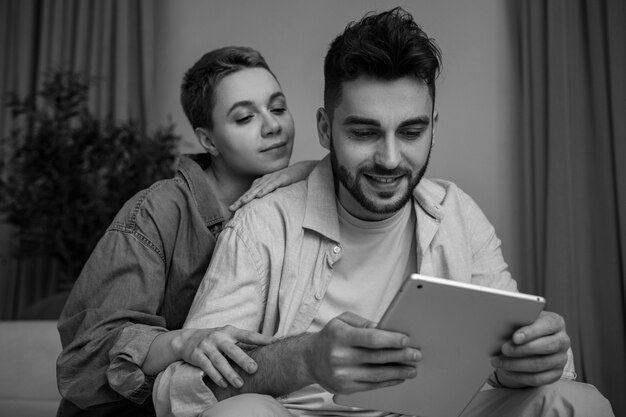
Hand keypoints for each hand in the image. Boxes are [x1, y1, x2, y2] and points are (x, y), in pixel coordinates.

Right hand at [175, 326, 275, 388]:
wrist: (187, 339)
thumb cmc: (216, 340)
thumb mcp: (228, 336)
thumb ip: (243, 342)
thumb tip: (268, 347)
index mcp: (230, 331)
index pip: (248, 335)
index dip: (262, 339)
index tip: (275, 343)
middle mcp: (219, 337)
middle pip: (232, 349)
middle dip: (243, 360)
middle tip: (255, 369)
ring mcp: (207, 346)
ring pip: (219, 361)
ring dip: (230, 373)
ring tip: (240, 384)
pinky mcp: (197, 355)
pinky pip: (207, 367)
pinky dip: (216, 376)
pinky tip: (224, 384)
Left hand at [229, 160, 316, 210]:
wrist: (302, 169)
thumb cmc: (289, 180)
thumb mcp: (276, 188)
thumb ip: (269, 195)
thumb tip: (261, 206)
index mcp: (262, 183)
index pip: (249, 193)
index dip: (240, 200)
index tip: (231, 209)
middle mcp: (265, 180)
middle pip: (251, 191)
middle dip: (240, 199)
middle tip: (231, 208)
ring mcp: (273, 178)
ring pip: (259, 188)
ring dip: (250, 195)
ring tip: (242, 202)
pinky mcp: (282, 178)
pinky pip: (272, 185)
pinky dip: (265, 190)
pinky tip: (260, 195)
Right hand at [304, 312, 420, 393]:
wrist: (309, 359)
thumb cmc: (329, 337)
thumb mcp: (342, 321)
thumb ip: (364, 323)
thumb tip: (385, 328)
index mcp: (340, 336)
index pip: (370, 338)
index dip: (390, 339)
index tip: (406, 340)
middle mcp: (340, 356)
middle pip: (377, 357)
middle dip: (401, 356)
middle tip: (416, 355)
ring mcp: (343, 374)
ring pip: (377, 374)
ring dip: (399, 372)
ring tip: (412, 369)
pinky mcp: (345, 388)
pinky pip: (372, 386)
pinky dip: (388, 381)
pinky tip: (398, 377)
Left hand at [491, 311, 569, 386]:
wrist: (534, 339)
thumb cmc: (525, 326)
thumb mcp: (523, 319)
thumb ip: (517, 320)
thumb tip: (500, 324)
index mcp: (556, 322)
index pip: (547, 325)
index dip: (531, 332)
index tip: (515, 338)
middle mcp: (563, 340)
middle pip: (546, 346)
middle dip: (522, 349)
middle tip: (504, 350)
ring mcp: (561, 358)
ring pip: (540, 364)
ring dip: (516, 364)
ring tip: (498, 362)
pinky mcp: (556, 373)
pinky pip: (538, 378)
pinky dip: (520, 376)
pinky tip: (507, 371)